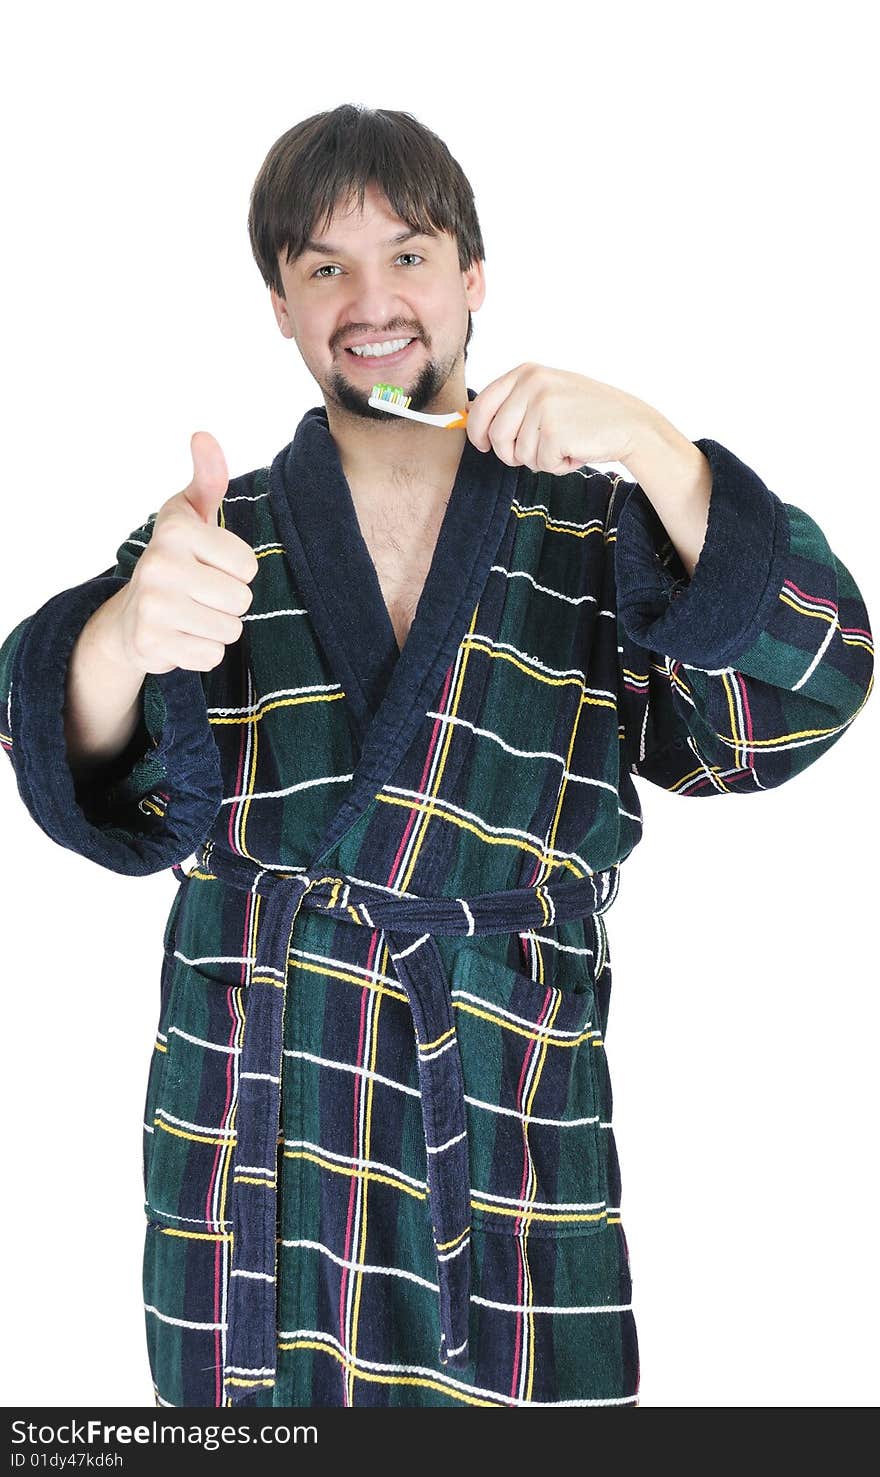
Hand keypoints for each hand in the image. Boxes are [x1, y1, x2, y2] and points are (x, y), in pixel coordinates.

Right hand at [110, 432, 259, 674]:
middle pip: (241, 600)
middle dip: (229, 602)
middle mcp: (160, 565)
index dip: (236, 571)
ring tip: (191, 615)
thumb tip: (203, 436)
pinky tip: (181, 636)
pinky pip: (212, 655)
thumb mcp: (190, 514)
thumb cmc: (174, 559)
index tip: (210, 565)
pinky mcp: (152, 644)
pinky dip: (203, 651)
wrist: (128, 618)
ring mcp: (154, 606)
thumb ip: (207, 478)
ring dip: (217, 627)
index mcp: (177, 531)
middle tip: (201, 594)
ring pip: (230, 630)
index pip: (248, 565)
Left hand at [466, 363, 647, 472]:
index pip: (482, 405)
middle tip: (534, 454)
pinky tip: (575, 450)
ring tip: (563, 445)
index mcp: (526, 372)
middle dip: (510, 453)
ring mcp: (543, 406)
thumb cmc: (586, 414)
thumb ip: (513, 401)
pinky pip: (540, 463)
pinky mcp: (555, 431)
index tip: (483, 445)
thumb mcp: (546, 393)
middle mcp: (532, 384)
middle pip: (496, 435)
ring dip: (539, 459)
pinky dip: (557, 465)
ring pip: (518, 454)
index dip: (477, 431)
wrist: (629, 423)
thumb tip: (469, 415)